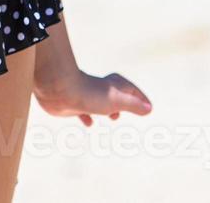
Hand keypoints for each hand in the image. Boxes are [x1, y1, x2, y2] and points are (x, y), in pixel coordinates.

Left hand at [34, 67, 152, 125]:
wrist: (60, 90)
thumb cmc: (90, 95)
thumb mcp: (117, 101)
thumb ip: (134, 105)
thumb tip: (149, 109)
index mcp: (114, 84)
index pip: (133, 91)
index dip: (141, 99)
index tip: (148, 108)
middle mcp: (102, 88)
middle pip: (118, 94)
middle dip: (126, 103)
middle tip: (134, 111)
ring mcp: (88, 95)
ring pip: (101, 102)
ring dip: (108, 109)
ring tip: (113, 118)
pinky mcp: (75, 103)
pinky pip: (84, 110)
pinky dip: (88, 116)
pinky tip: (89, 124)